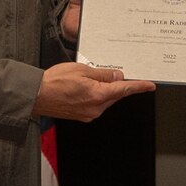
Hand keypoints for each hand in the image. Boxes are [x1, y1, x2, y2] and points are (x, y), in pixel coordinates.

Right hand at [36, 60, 153, 121]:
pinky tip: (85, 88)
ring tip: (89, 79)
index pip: (124, 90)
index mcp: (98, 95)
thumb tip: (117, 76)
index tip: (150, 86)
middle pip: (116, 95)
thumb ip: (102, 74)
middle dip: (118, 85)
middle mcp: (96, 108)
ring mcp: (89, 114)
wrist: (35, 95)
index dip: (139, 87)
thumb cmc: (54, 81)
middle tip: (116, 74)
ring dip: (105, 90)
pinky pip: (96, 105)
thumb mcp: (81, 70)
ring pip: (106, 100)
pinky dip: (96, 96)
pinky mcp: (82, 116)